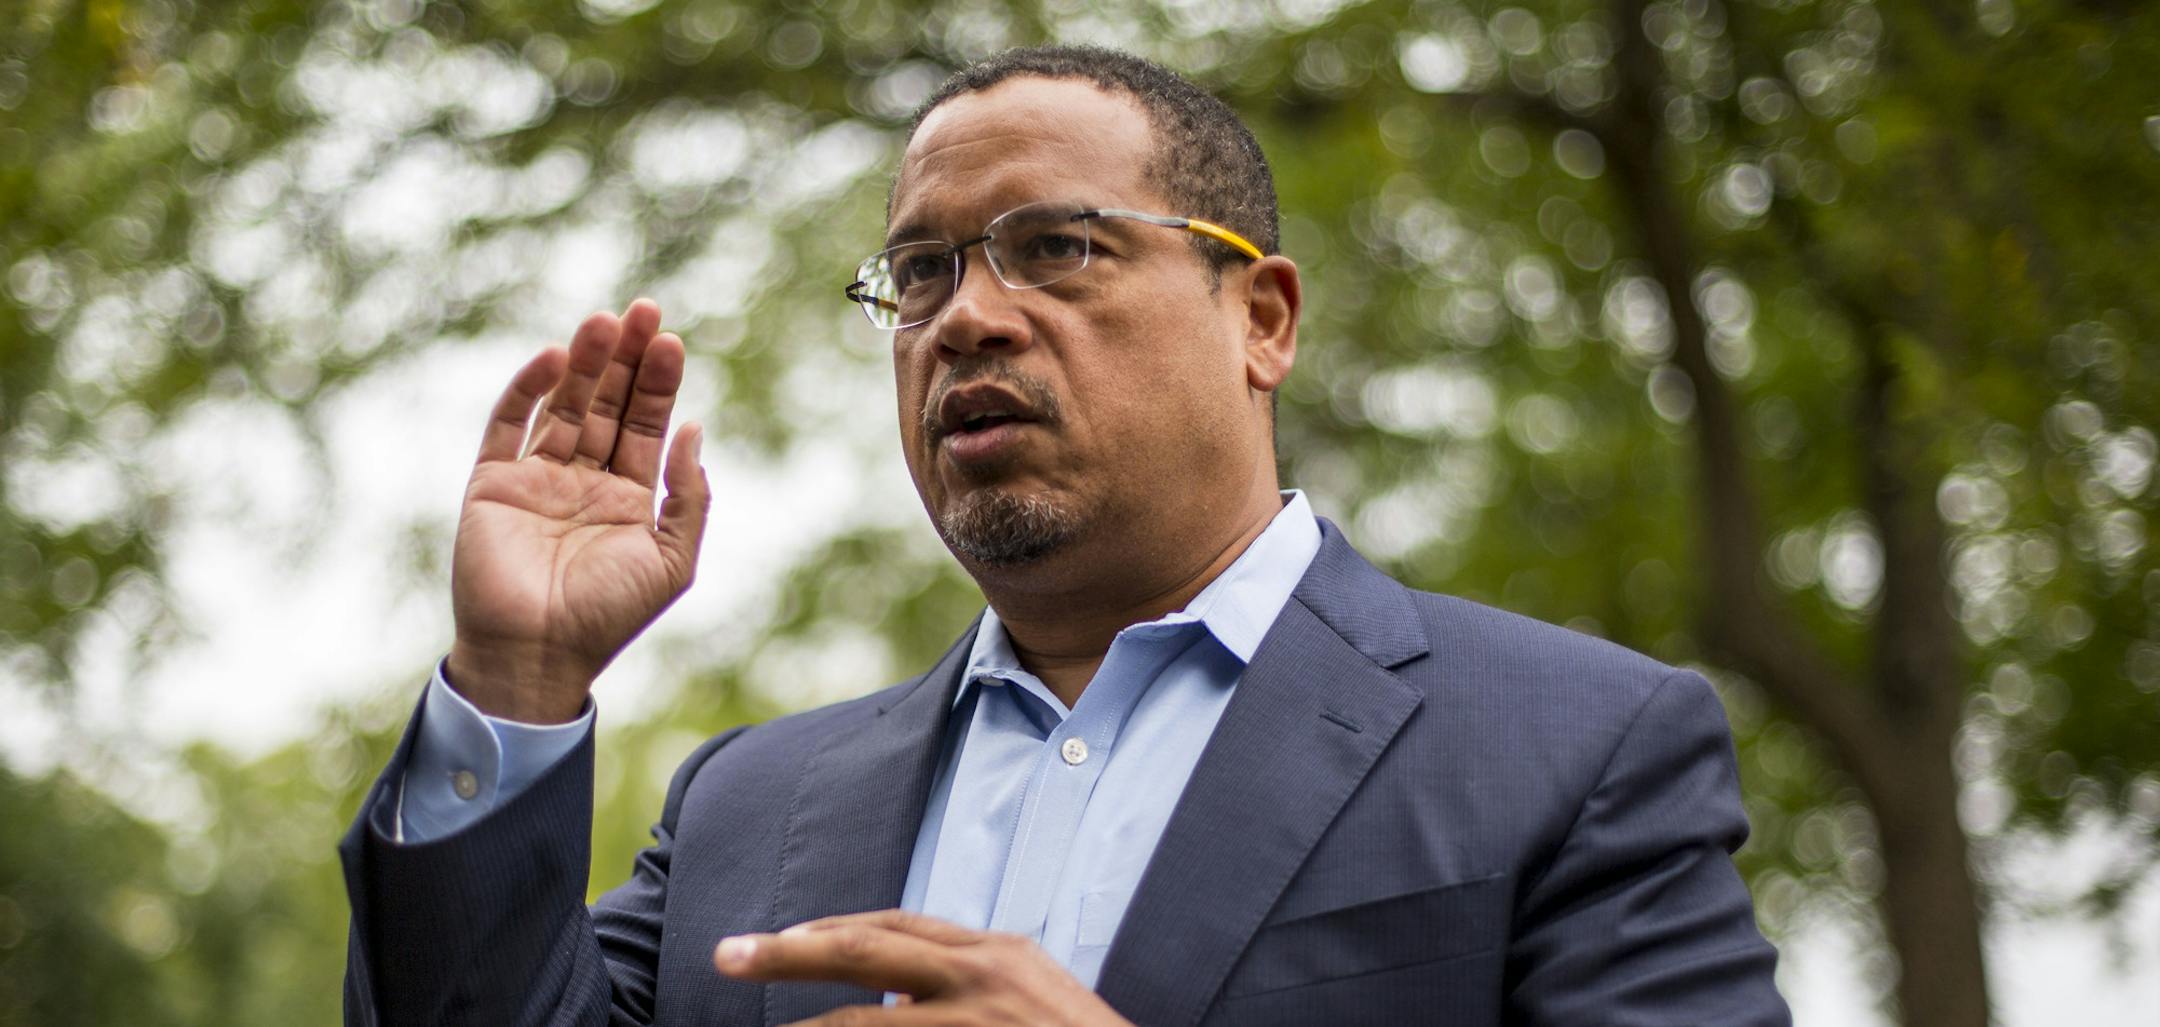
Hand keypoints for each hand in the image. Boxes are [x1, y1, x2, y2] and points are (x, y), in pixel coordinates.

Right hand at [445, 299, 709, 721]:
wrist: (536, 654)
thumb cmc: (608, 615)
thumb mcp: (672, 559)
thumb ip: (689, 496)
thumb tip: (695, 429)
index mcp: (629, 500)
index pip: (647, 426)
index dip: (659, 383)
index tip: (672, 340)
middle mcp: (583, 482)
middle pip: (609, 405)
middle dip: (626, 359)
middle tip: (645, 310)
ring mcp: (537, 479)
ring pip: (565, 406)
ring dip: (585, 363)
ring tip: (606, 320)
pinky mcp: (493, 484)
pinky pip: (510, 425)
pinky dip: (529, 389)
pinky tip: (556, 358)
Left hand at [713, 910, 1131, 1026]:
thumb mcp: (1033, 996)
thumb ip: (973, 985)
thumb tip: (902, 997)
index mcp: (996, 951)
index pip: (895, 926)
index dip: (831, 929)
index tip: (783, 940)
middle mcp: (981, 975)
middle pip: (863, 949)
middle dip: (787, 951)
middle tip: (726, 955)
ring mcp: (976, 1023)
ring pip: (863, 1024)